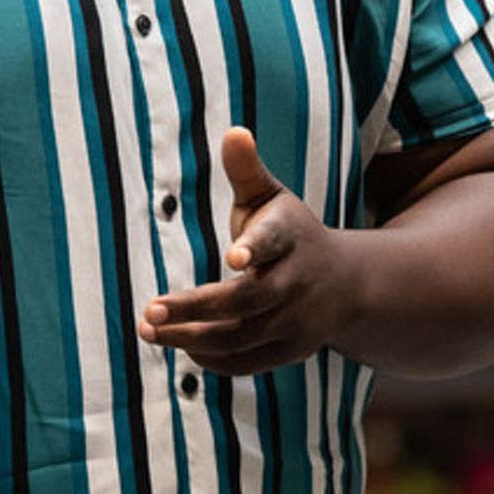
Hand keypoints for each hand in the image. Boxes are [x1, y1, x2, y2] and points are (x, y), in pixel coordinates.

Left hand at [136, 128, 358, 374]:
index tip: (232, 255)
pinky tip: (179, 345)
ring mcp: (296, 321)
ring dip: (191, 338)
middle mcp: (296, 282)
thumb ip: (246, 169)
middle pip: (245, 301)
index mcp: (290, 236)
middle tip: (149, 311)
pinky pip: (247, 362)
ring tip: (148, 330)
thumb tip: (234, 131)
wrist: (345, 284)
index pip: (273, 242)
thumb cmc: (289, 232)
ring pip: (240, 337)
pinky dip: (211, 359)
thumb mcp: (272, 197)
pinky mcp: (289, 350)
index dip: (255, 247)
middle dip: (194, 308)